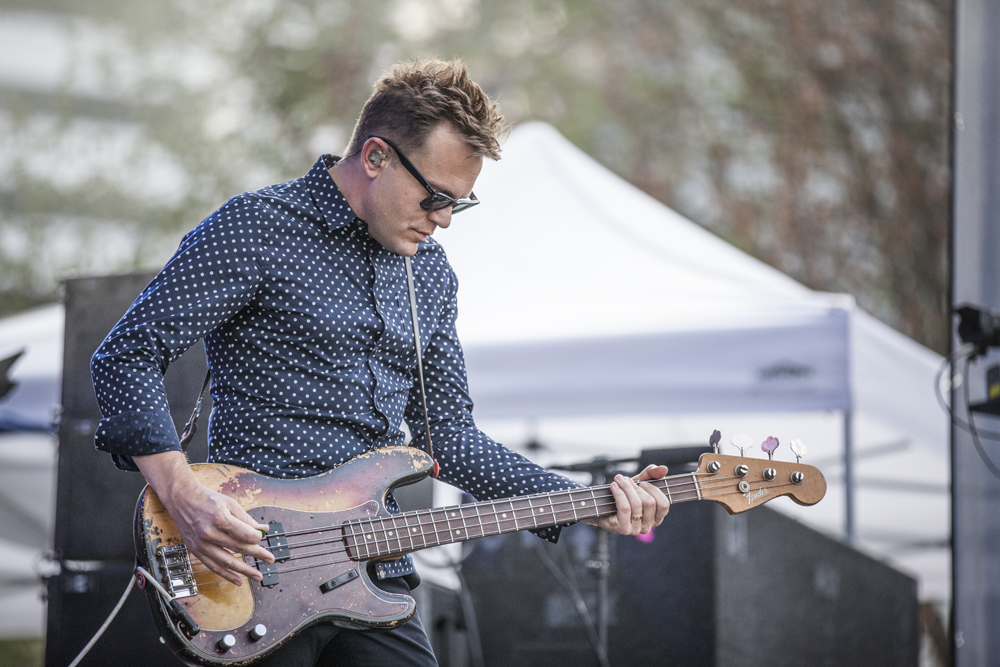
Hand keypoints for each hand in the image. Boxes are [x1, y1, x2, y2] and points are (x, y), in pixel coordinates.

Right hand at [135, 451, 274, 585]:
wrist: (182, 499)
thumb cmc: (207, 499)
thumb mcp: (230, 503)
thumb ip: (247, 518)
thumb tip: (263, 529)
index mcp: (220, 519)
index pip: (245, 534)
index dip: (258, 537)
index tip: (263, 537)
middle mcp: (210, 533)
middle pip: (238, 548)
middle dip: (257, 555)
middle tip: (270, 559)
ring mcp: (201, 544)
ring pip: (226, 562)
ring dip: (244, 571)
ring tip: (257, 576)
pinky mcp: (196, 550)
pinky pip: (213, 566)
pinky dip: (226, 575)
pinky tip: (238, 580)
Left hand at [584, 465, 669, 534]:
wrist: (601, 506)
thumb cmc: (623, 495)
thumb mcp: (638, 482)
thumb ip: (652, 474)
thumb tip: (664, 469)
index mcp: (656, 517)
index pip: (664, 504)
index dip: (654, 490)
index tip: (642, 482)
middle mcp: (648, 526)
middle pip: (649, 502)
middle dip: (636, 487)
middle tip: (625, 479)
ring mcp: (636, 530)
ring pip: (636, 504)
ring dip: (626, 488)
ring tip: (618, 480)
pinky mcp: (623, 529)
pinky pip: (625, 508)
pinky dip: (619, 494)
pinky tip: (613, 486)